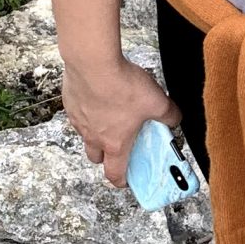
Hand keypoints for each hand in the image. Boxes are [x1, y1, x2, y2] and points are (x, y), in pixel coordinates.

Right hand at [62, 54, 179, 188]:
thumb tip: (175, 118)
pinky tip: (98, 96)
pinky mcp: (70, 103)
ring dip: (95, 133)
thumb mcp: (158, 102)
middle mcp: (93, 136)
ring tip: (109, 117)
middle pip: (95, 158)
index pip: (114, 173)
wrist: (93, 62)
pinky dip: (87, 111)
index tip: (126, 180)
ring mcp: (78, 120)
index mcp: (115, 143)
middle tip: (118, 145)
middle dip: (106, 156)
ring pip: (85, 135)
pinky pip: (78, 113)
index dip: (121, 181)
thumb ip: (169, 115)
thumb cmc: (122, 85)